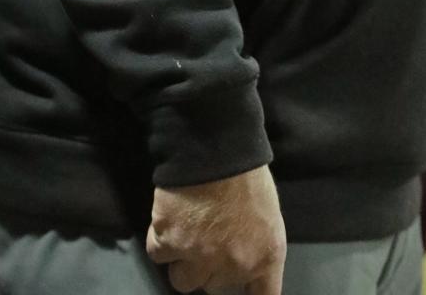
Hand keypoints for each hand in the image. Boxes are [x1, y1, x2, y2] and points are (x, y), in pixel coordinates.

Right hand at [146, 164, 285, 293]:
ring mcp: (201, 257)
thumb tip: (239, 252)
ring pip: (183, 281)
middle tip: (207, 239)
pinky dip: (161, 239)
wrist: (216, 144)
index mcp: (266, 255)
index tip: (237, 288)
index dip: (248, 294)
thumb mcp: (266, 210)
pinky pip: (159, 255)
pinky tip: (169, 218)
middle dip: (209, 267)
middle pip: (214, 287)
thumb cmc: (247, 169)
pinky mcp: (170, 242)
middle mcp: (235, 265)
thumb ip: (254, 241)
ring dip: (182, 260)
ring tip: (184, 232)